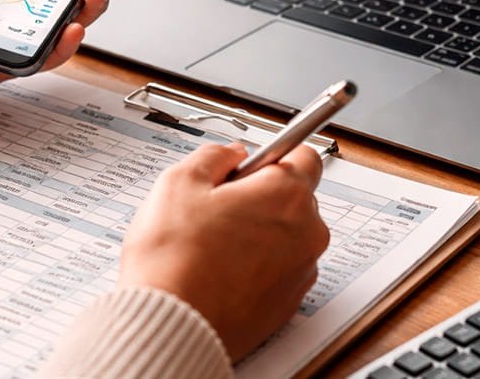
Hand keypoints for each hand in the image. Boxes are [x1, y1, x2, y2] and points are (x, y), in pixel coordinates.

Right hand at [120, 143, 329, 360]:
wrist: (172, 325)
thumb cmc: (174, 259)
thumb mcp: (179, 182)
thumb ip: (213, 156)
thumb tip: (229, 154)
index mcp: (287, 195)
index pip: (303, 155)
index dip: (271, 156)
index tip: (249, 166)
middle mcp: (307, 232)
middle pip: (295, 198)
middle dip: (262, 197)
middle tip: (218, 207)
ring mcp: (301, 271)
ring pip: (288, 237)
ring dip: (260, 234)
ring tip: (214, 245)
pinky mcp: (288, 304)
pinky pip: (280, 271)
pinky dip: (258, 267)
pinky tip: (221, 271)